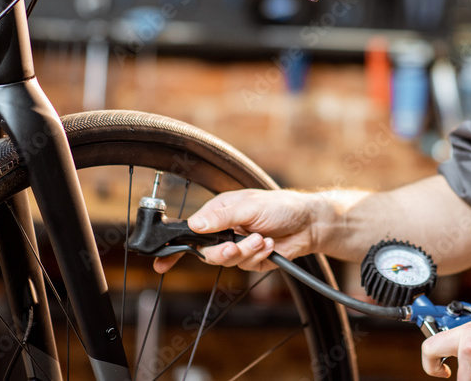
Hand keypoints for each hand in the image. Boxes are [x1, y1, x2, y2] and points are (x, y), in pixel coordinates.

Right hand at [153, 188, 320, 273]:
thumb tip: (195, 224)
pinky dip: (258, 255)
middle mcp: (224, 231)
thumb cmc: (281, 206)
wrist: (309, 223)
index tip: (161, 262)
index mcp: (218, 213)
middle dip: (223, 251)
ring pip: (226, 261)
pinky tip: (270, 245)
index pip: (190, 231)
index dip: (175, 247)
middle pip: (206, 252)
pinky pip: (246, 265)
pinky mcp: (251, 261)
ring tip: (263, 239)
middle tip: (236, 245)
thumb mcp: (250, 206)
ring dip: (246, 251)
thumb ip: (222, 217)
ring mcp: (237, 247)